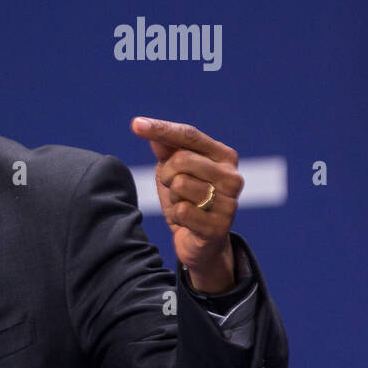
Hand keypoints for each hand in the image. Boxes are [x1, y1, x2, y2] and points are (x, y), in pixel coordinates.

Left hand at [131, 117, 243, 293]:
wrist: (201, 243)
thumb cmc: (187, 200)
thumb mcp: (173, 171)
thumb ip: (166, 149)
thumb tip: (149, 130)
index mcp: (223, 156)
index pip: (189, 135)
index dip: (161, 129)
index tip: (135, 124)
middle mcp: (232, 176)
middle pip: (181, 160)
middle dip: (167, 174)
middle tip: (174, 188)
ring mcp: (229, 201)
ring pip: (180, 185)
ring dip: (173, 197)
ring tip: (184, 205)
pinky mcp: (219, 226)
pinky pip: (181, 211)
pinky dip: (176, 216)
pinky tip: (186, 222)